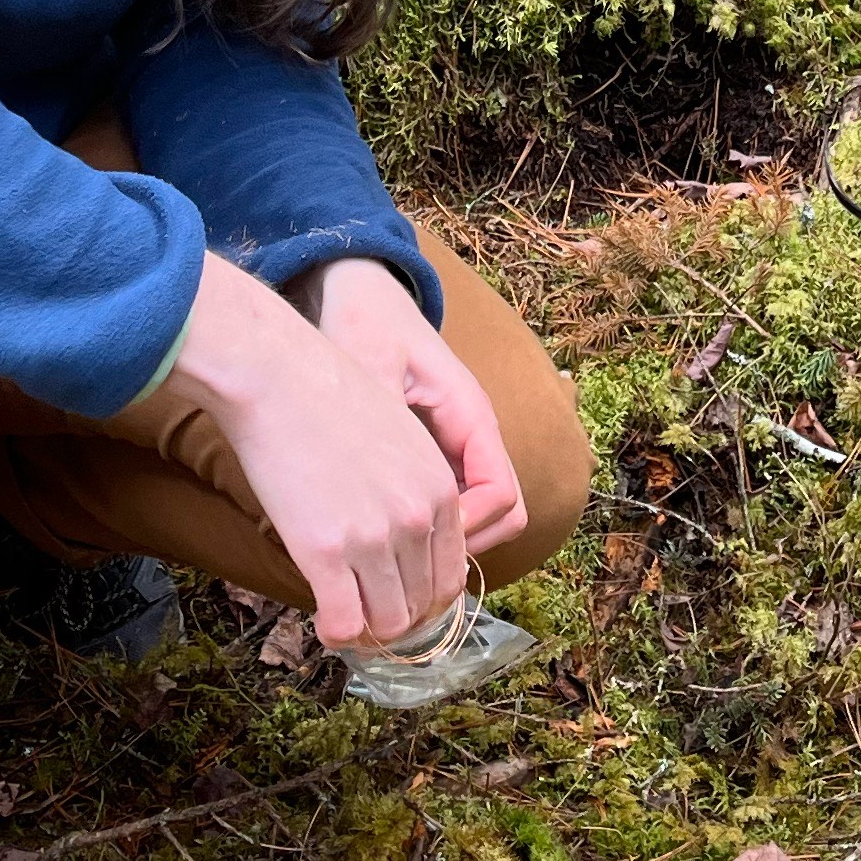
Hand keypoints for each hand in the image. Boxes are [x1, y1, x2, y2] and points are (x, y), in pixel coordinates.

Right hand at [169, 254, 467, 650]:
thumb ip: (412, 489)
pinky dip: (338, 634)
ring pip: (389, 624)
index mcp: (441, 492)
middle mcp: (417, 519)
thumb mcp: (399, 440)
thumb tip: (401, 537)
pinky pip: (345, 623)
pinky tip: (325, 624)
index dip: (424, 599)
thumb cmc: (327, 398)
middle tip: (368, 618)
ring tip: (345, 621)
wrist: (278, 375)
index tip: (397, 600)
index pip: (451, 575)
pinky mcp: (325, 551)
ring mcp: (374, 538)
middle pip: (423, 605)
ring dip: (369, 632)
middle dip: (397, 619)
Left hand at [310, 259, 526, 562]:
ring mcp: (458, 443)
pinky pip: (452, 500)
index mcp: (471, 414)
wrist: (357, 292)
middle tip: (404, 568)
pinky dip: (430, 526)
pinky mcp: (434, 449)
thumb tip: (385, 483)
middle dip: (462, 548)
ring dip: (447, 542)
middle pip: (502, 515)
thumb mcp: (367, 364)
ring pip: (480, 513)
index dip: (470, 529)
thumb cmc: (364, 322)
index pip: (502, 495)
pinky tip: (382, 534)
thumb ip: (381, 415)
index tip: (416, 543)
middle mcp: (475, 434)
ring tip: (391, 561)